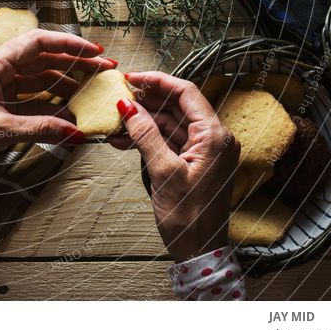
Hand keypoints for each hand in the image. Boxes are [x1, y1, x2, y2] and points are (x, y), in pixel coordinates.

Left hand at [0, 30, 115, 194]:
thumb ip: (39, 129)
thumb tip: (76, 132)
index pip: (37, 43)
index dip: (69, 44)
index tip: (96, 51)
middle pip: (43, 59)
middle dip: (75, 63)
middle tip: (106, 69)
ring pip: (40, 78)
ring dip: (67, 83)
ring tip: (94, 89)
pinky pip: (32, 98)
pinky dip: (52, 104)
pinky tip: (72, 111)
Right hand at [109, 72, 238, 261]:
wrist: (199, 251)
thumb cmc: (188, 217)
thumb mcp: (163, 172)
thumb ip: (145, 135)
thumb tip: (127, 106)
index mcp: (214, 136)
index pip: (186, 92)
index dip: (158, 81)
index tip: (132, 78)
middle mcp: (213, 138)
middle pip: (177, 106)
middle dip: (146, 101)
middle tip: (118, 98)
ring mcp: (203, 150)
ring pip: (169, 123)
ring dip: (142, 121)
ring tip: (115, 124)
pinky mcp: (193, 161)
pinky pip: (168, 140)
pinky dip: (147, 138)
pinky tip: (123, 140)